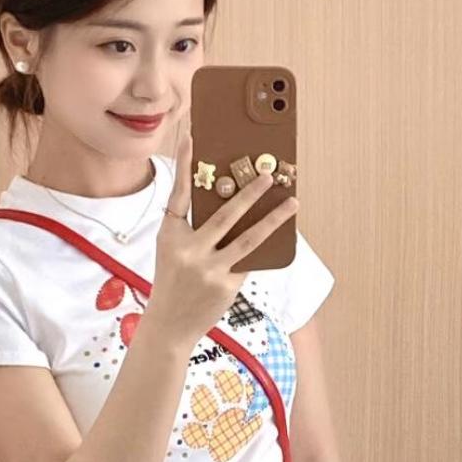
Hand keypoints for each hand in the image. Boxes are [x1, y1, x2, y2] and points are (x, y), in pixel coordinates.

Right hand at [147, 120, 297, 346]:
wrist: (169, 326)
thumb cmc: (173, 282)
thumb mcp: (173, 250)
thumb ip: (193, 228)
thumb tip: (228, 202)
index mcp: (171, 235)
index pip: (179, 193)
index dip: (184, 164)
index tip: (191, 135)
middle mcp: (189, 250)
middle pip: (225, 214)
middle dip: (250, 192)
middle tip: (269, 175)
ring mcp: (209, 269)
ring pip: (249, 238)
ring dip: (274, 219)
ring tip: (293, 202)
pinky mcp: (226, 286)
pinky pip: (250, 260)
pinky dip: (263, 248)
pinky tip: (279, 236)